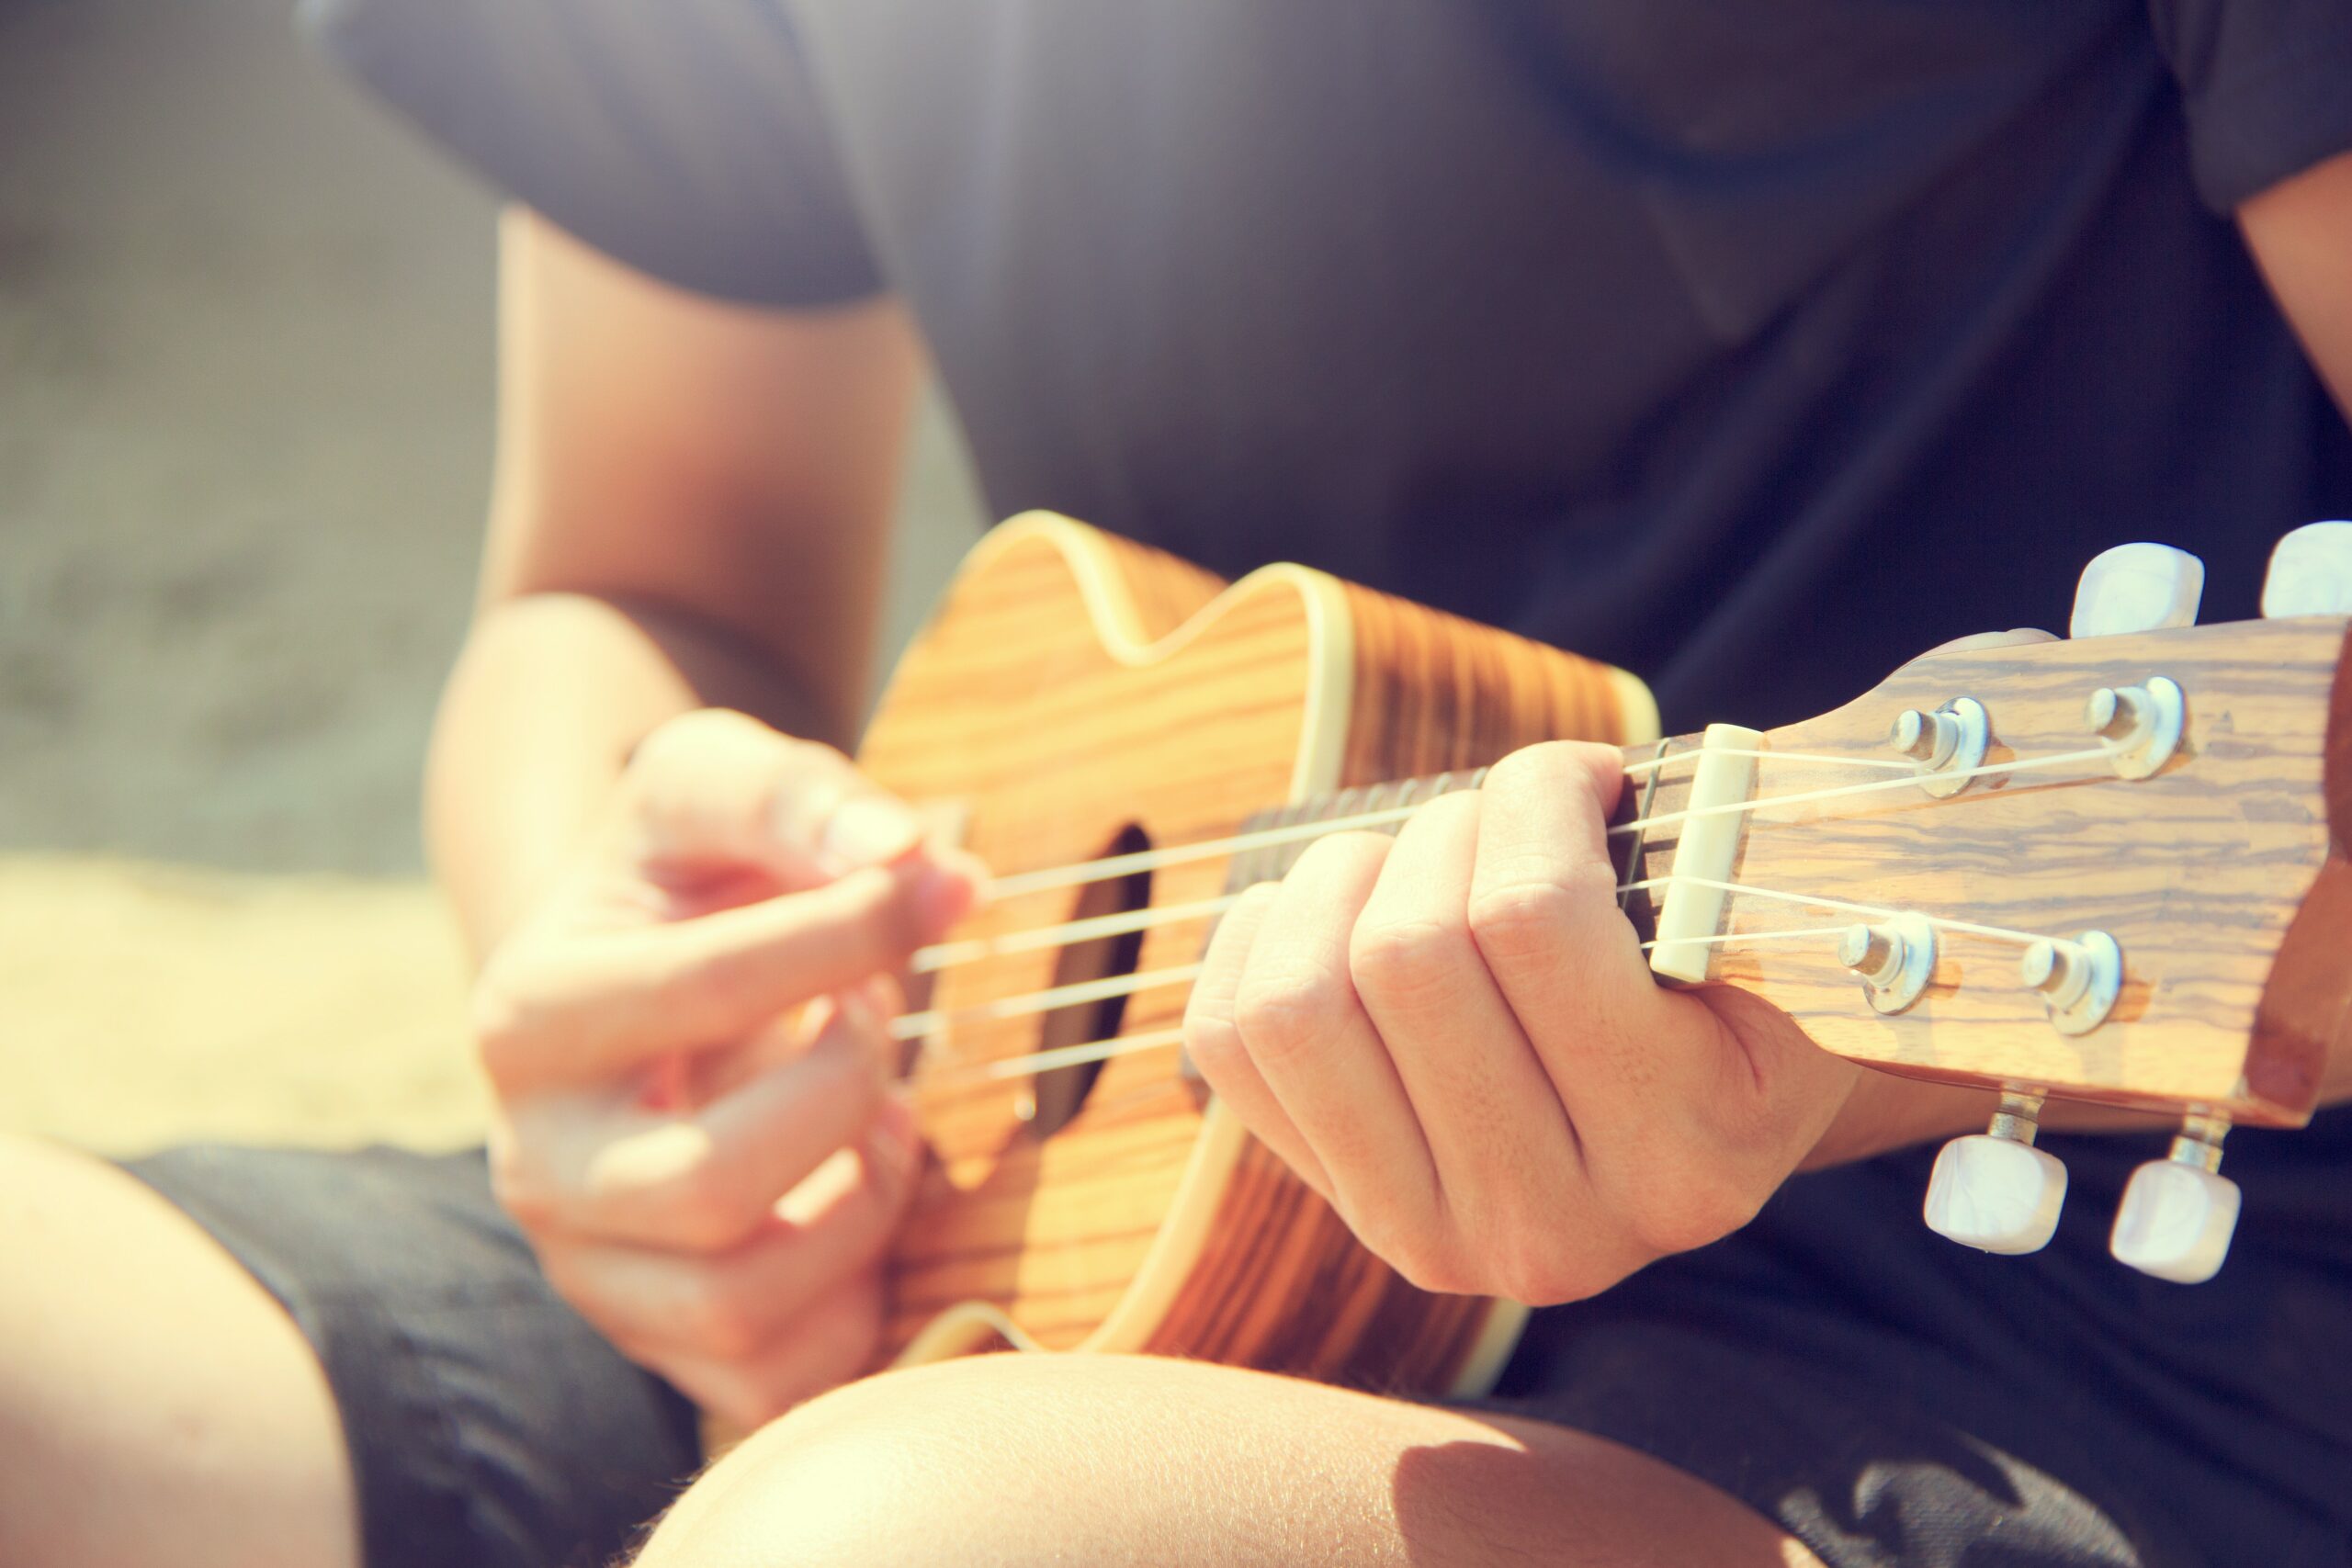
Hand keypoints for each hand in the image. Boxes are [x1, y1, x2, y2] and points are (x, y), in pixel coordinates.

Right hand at [471, 709, 983, 1426]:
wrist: (646, 969)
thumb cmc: (694, 875)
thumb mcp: (719, 787)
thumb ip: (798, 796)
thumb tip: (906, 853)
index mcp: (528, 1014)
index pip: (701, 991)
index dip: (853, 933)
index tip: (943, 886)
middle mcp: (533, 1163)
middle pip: (710, 1186)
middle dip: (845, 1092)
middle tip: (880, 1022)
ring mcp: (593, 1269)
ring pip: (740, 1302)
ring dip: (862, 1199)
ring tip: (882, 1112)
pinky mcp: (663, 1343)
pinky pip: (779, 1379)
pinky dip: (857, 1296)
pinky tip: (861, 1194)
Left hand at [1181, 741, 1854, 1304]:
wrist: (1713, 1114)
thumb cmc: (1740, 979)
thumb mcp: (1775, 926)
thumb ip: (1713, 855)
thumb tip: (1572, 775)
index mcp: (1689, 1159)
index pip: (1533, 918)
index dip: (1535, 794)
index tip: (1582, 772)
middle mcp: (1562, 1233)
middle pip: (1408, 954)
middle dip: (1446, 830)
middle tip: (1499, 817)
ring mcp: (1438, 1238)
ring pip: (1300, 1003)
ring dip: (1343, 881)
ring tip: (1412, 858)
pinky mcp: (1348, 1210)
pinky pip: (1229, 1040)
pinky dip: (1262, 936)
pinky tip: (1338, 910)